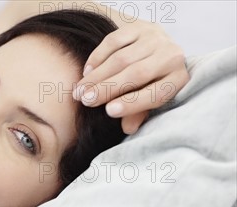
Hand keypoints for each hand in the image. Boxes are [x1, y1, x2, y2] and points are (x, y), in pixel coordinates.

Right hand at [73, 20, 189, 134]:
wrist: (152, 46)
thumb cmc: (149, 81)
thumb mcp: (147, 99)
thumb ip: (137, 112)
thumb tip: (128, 128)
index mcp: (177, 79)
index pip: (156, 94)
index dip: (132, 104)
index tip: (108, 111)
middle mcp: (172, 56)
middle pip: (136, 74)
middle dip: (107, 89)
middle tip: (85, 101)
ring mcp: (156, 38)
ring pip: (121, 59)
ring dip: (96, 77)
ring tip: (79, 91)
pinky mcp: (139, 26)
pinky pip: (113, 42)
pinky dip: (97, 58)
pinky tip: (87, 72)